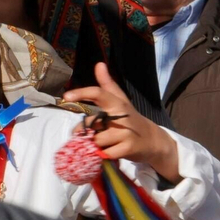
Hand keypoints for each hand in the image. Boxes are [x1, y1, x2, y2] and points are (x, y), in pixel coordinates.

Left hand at [63, 63, 178, 181]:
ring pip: (96, 141)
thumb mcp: (121, 101)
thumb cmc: (131, 119)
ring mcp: (126, 133)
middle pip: (90, 125)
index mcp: (118, 103)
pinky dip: (105, 155)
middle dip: (87, 132)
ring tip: (108, 143)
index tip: (66, 96)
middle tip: (97, 133)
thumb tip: (99, 64)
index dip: (82, 93)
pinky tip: (114, 151)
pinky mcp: (128, 148)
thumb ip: (107, 84)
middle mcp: (122, 116)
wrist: (153, 140)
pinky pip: (105, 154)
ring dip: (97, 145)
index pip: (99, 94)